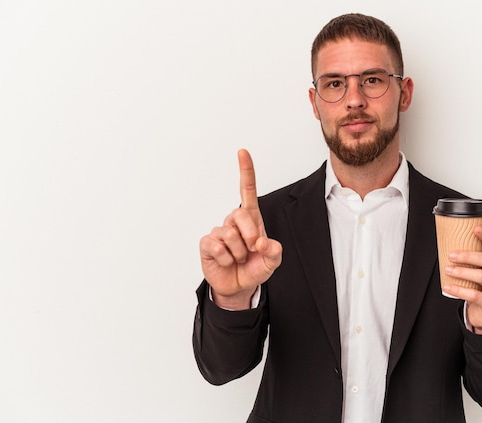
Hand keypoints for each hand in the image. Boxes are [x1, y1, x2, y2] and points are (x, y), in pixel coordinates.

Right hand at [199, 149, 282, 309]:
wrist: (239, 286)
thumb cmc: (255, 268)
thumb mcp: (272, 261)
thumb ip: (274, 251)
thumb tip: (260, 242)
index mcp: (251, 219)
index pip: (247, 191)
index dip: (245, 171)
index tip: (242, 152)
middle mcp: (234, 221)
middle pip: (239, 214)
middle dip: (250, 234)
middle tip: (252, 250)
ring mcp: (219, 231)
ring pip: (229, 235)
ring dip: (238, 253)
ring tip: (238, 259)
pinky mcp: (207, 243)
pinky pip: (217, 246)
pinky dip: (226, 258)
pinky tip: (226, 261)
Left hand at [442, 226, 481, 333]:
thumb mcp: (481, 270)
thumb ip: (473, 257)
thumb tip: (449, 241)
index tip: (475, 228)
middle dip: (469, 256)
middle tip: (451, 255)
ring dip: (462, 272)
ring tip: (448, 270)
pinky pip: (475, 295)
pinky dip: (459, 290)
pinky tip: (448, 286)